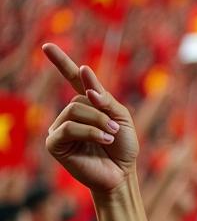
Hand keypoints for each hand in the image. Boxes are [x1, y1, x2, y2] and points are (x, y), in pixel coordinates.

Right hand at [42, 44, 138, 192]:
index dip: (61, 63)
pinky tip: (103, 140)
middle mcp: (70, 115)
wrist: (122, 174)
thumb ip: (105, 97)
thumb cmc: (123, 148)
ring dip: (98, 123)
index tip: (47, 46)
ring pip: (74, 111)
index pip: (72, 80)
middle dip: (102, 113)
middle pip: (79, 99)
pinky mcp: (55, 144)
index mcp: (87, 105)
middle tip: (115, 130)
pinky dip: (90, 132)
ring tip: (111, 136)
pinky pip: (69, 127)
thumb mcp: (122, 118)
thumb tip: (84, 74)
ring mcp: (60, 129)